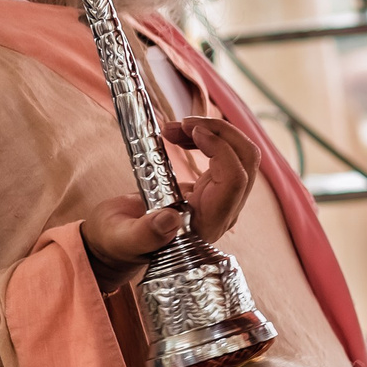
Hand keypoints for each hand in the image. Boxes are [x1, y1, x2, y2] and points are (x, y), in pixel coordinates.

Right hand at [79, 116, 261, 288]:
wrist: (121, 243)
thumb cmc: (120, 242)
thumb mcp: (122, 238)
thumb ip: (144, 235)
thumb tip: (169, 221)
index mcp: (206, 224)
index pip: (234, 180)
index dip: (221, 149)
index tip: (191, 131)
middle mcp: (223, 211)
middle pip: (246, 161)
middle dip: (219, 132)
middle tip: (180, 123)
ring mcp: (222, 198)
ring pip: (240, 154)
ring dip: (213, 131)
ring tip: (174, 127)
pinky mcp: (214, 187)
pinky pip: (227, 155)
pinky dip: (208, 138)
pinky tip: (181, 135)